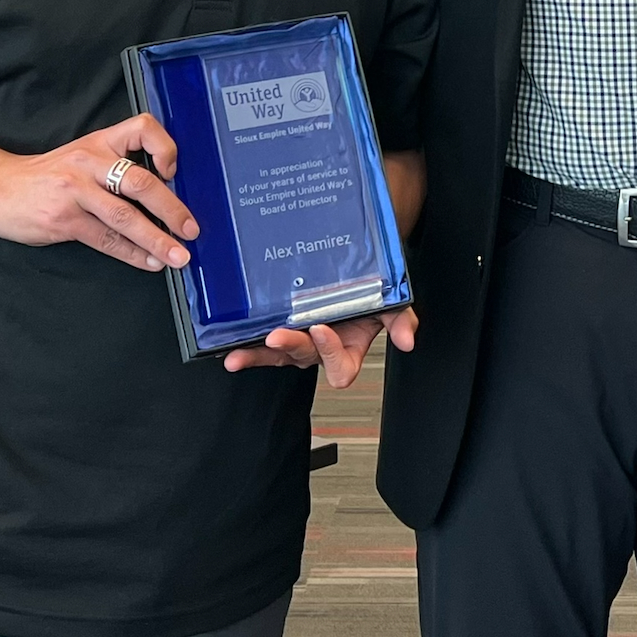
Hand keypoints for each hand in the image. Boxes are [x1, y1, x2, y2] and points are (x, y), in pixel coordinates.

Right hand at [0, 113, 196, 272]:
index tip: (173, 170)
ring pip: (126, 217)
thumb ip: (115, 167)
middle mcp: (90, 162)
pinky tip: (148, 262)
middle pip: (141, 182)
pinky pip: (106, 239)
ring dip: (157, 240)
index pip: (142, 128)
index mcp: (100, 142)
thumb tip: (162, 195)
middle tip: (192, 230)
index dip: (165, 147)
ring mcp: (76, 192)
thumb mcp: (81, 156)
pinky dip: (131, 253)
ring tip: (178, 256)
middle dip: (172, 210)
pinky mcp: (64, 220)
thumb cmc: (47, 176)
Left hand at [223, 307, 418, 386]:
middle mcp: (321, 349)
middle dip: (289, 347)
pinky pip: (262, 343)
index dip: (331, 352)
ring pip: (277, 355)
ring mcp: (299, 340)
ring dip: (257, 354)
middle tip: (278, 335)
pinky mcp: (281, 328)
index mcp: (348, 349)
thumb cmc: (374, 291)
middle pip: (303, 357)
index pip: (340, 366)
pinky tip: (228, 343)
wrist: (357, 271)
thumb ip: (400, 320)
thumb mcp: (392, 303)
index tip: (323, 328)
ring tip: (238, 354)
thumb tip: (407, 339)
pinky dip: (246, 344)